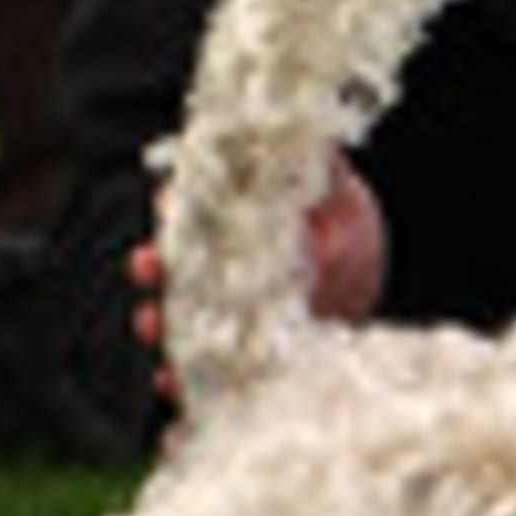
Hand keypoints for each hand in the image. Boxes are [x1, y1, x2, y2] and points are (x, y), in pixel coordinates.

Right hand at [130, 153, 389, 399]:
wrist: (367, 272)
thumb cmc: (342, 217)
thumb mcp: (338, 190)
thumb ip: (320, 166)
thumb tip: (314, 132)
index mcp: (231, 215)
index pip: (193, 206)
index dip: (177, 207)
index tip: (169, 206)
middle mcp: (217, 260)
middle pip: (174, 262)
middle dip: (154, 265)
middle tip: (147, 266)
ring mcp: (224, 307)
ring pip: (179, 314)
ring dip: (159, 321)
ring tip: (152, 325)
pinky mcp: (238, 349)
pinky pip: (204, 367)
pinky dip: (184, 378)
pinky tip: (175, 382)